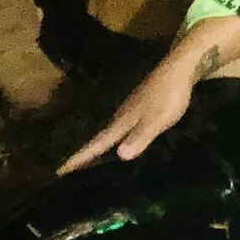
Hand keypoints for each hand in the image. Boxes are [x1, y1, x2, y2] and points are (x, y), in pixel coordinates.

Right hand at [59, 53, 199, 172]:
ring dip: (99, 148)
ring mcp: (131, 110)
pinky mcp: (140, 106)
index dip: (80, 157)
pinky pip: (122, 128)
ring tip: (91, 163)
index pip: (98, 144)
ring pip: (110, 133)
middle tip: (71, 171)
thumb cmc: (169, 95)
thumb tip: (120, 155)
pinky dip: (115, 139)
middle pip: (99, 140)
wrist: (179, 68)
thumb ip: (140, 136)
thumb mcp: (157, 119)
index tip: (60, 170)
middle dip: (85, 155)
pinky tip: (120, 143)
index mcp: (123, 122)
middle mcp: (122, 116)